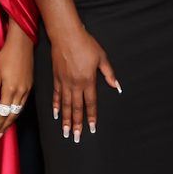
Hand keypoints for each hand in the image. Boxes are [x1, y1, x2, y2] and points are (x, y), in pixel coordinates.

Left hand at [0, 21, 33, 138]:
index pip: (3, 113)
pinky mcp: (30, 85)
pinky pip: (23, 103)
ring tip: (5, 129)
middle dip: (5, 127)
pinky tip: (13, 114)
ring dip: (11, 121)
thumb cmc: (6, 56)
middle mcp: (20, 92)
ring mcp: (27, 89)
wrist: (22, 44)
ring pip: (19, 111)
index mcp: (10, 90)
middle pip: (12, 115)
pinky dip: (17, 112)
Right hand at [50, 26, 118, 142]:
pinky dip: (55, 106)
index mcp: (88, 80)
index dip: (91, 117)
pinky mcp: (56, 78)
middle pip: (76, 108)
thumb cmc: (86, 44)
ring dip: (66, 120)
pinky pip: (56, 95)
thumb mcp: (102, 57)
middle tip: (76, 138)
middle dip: (77, 124)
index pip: (91, 103)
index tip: (92, 129)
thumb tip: (117, 86)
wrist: (66, 35)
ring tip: (65, 132)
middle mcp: (75, 84)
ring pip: (65, 105)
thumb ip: (109, 73)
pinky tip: (56, 115)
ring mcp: (64, 82)